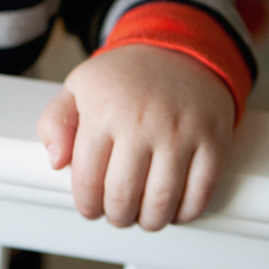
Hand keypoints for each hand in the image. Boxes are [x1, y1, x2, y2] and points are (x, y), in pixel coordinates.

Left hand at [37, 45, 234, 230]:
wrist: (180, 48)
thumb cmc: (124, 76)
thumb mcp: (78, 87)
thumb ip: (54, 122)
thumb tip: (56, 162)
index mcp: (103, 112)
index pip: (87, 180)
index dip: (86, 205)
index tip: (90, 208)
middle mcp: (142, 123)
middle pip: (124, 196)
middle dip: (116, 216)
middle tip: (116, 214)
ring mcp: (181, 132)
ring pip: (162, 202)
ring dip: (149, 221)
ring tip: (143, 215)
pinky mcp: (213, 140)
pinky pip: (201, 194)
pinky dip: (186, 213)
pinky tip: (174, 209)